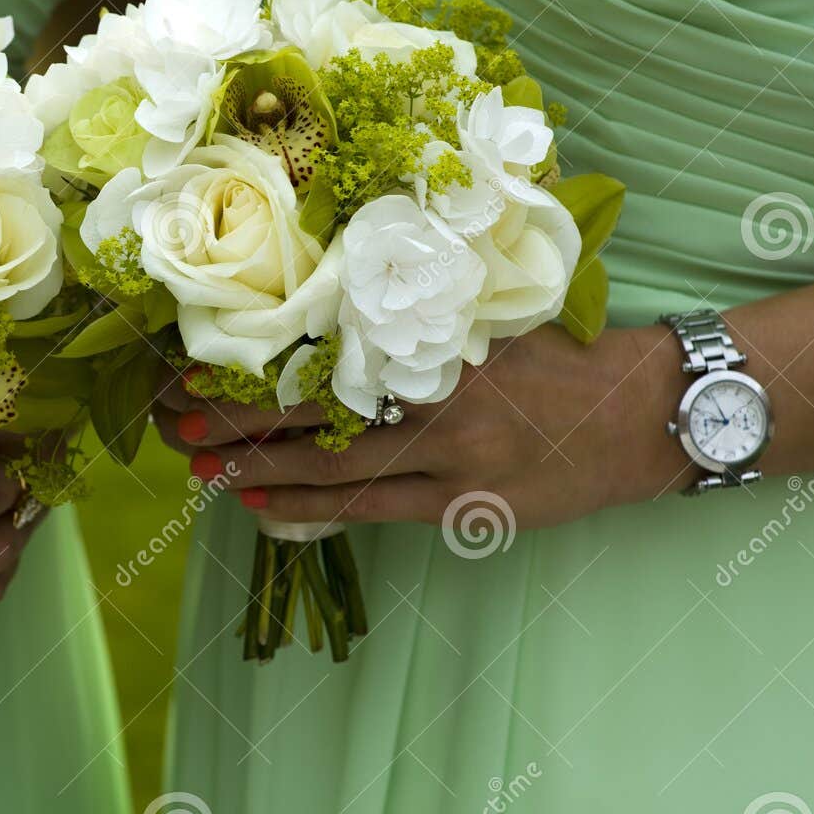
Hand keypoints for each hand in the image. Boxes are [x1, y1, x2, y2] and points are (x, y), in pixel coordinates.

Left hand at [153, 324, 695, 530]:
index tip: (198, 361)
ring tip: (199, 467)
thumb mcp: (485, 315)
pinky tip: (259, 506)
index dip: (257, 360)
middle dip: (238, 416)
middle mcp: (432, 390)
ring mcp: (448, 452)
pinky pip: (368, 505)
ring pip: (330, 463)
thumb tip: (323, 308)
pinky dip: (310, 506)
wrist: (638, 413)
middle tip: (174, 420)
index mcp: (433, 334)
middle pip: (313, 406)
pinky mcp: (461, 502)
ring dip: (258, 467)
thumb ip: (413, 314)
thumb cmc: (554, 357)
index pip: (324, 346)